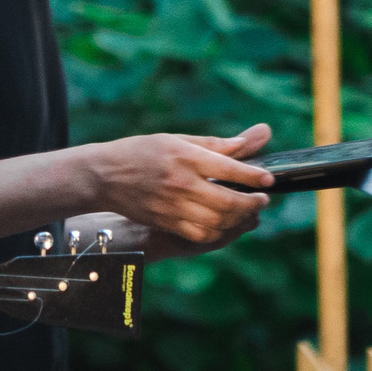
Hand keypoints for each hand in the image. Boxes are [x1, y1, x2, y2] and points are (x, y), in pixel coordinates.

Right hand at [88, 123, 273, 248]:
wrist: (102, 176)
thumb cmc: (141, 152)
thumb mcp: (178, 139)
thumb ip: (219, 143)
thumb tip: (258, 136)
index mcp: (185, 156)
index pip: (229, 168)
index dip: (255, 176)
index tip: (268, 180)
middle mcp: (181, 182)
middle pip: (228, 201)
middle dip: (252, 203)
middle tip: (261, 199)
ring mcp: (172, 205)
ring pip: (218, 222)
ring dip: (238, 219)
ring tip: (245, 211)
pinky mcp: (166, 222)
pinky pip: (200, 234)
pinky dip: (218, 231)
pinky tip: (222, 223)